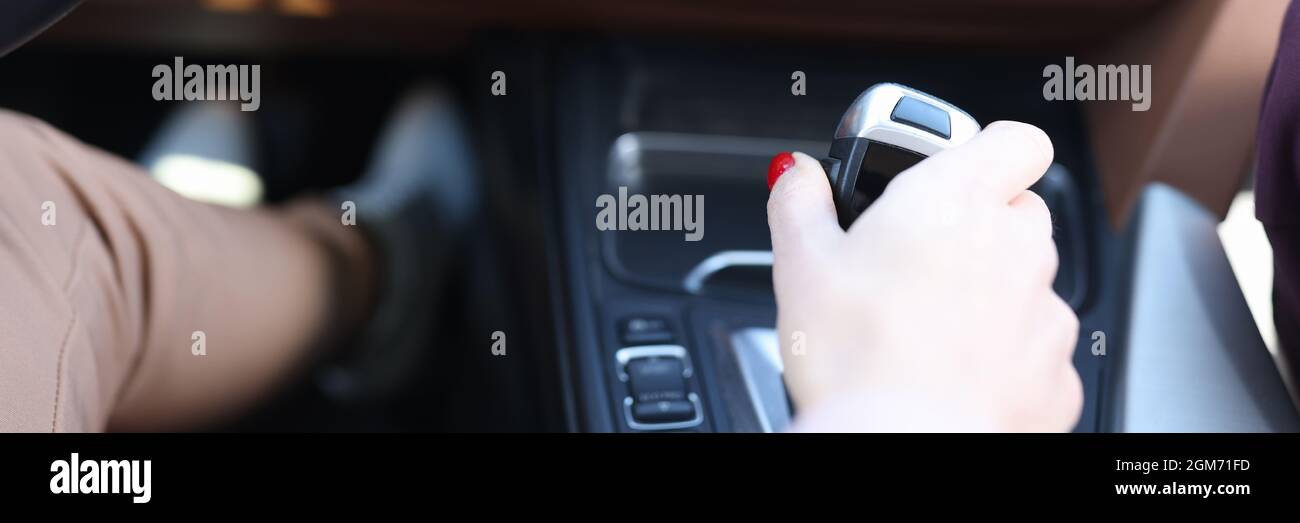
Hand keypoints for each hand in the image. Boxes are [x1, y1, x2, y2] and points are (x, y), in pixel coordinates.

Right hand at [766, 121, 1081, 431]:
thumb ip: (800, 202)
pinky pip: (1033, 347)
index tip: (952, 173)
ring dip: (988, 293)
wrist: (900, 443)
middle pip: (1017, 212)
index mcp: (958, 200)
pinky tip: (950, 370)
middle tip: (915, 262)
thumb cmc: (855, 358)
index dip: (987, 150)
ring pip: (1027, 282)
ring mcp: (1044, 312)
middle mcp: (1016, 247)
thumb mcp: (801, 265)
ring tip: (924, 326)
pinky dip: (1002, 354)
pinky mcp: (1055, 371)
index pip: (1017, 140)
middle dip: (975, 227)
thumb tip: (797, 174)